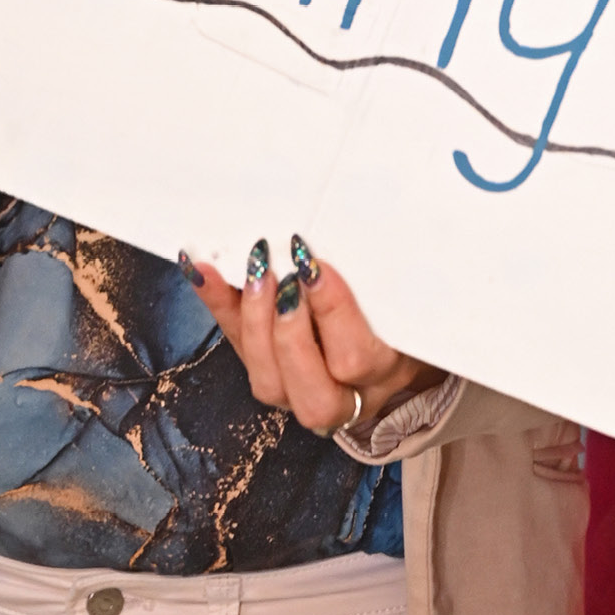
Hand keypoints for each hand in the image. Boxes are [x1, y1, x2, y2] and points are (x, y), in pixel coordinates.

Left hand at [186, 240, 445, 434]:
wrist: (395, 343)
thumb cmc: (405, 307)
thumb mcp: (411, 292)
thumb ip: (390, 273)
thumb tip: (365, 217)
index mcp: (386, 371)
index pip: (355, 359)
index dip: (332, 314)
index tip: (315, 266)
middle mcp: (345, 397)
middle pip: (310, 392)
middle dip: (287, 331)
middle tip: (280, 275)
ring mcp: (301, 395)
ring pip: (268, 382)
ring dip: (252, 322)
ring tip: (251, 269)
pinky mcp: (270, 377)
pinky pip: (239, 350)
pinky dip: (219, 308)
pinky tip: (202, 270)